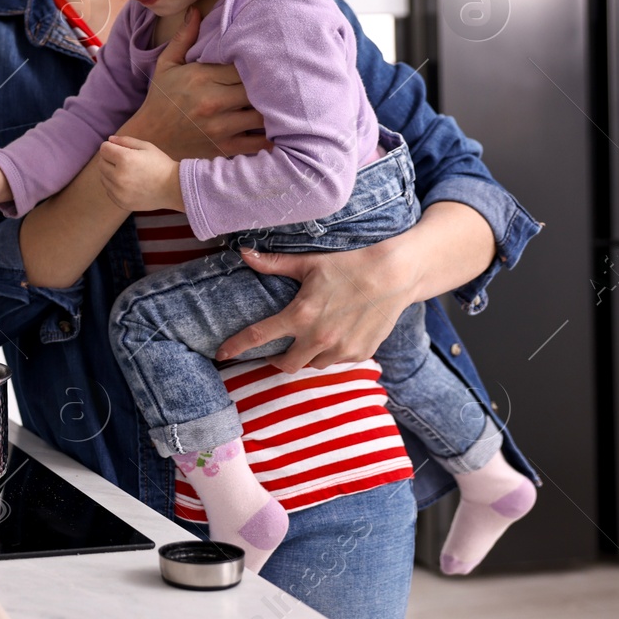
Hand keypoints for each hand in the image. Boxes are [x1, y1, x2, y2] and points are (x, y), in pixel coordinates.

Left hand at [96, 136, 181, 211]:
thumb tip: (109, 140)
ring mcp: (119, 192)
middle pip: (101, 164)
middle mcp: (118, 176)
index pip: (104, 149)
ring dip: (110, 173)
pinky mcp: (121, 202)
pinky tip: (128, 184)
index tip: (119, 149)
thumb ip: (125, 141)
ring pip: (103, 178)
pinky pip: (109, 191)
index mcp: (125, 159)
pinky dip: (114, 186)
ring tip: (127, 172)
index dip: (110, 147)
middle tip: (123, 161)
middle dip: (109, 159)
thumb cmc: (161, 164)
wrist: (174, 188)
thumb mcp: (146, 146)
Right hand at [129, 8, 272, 160]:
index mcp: (202, 77)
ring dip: (274, 108)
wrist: (149, 140)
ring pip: (263, 114)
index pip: (244, 63)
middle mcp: (213, 101)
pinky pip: (258, 142)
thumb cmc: (160, 101)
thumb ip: (184, 38)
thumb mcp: (166, 66)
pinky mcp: (224, 148)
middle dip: (270, 83)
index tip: (266, 57)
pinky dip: (272, 136)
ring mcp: (220, 127)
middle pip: (259, 87)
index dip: (258, 59)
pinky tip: (279, 127)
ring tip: (281, 101)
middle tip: (281, 78)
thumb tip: (196, 11)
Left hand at [216, 242, 416, 370]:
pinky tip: (334, 336)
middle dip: (276, 359)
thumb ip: (274, 263)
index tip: (222, 354)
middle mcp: (319, 338)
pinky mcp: (361, 353)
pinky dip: (330, 353)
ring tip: (308, 340)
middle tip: (275, 350)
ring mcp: (341, 349)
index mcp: (300, 315)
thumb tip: (243, 253)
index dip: (236, 347)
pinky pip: (337, 361)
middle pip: (286, 364)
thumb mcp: (309, 262)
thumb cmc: (350, 263)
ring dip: (306, 356)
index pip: (257, 337)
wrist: (397, 273)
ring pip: (312, 365)